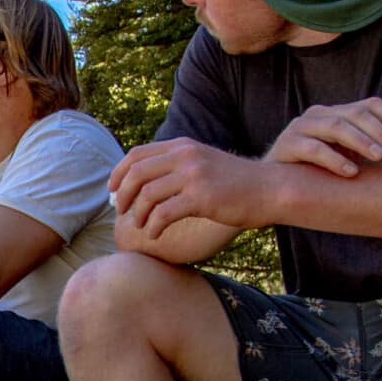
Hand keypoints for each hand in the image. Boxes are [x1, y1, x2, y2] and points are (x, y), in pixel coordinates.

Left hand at [108, 138, 270, 240]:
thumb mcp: (204, 163)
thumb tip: (148, 179)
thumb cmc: (236, 183)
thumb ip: (178, 166)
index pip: (137, 154)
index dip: (118, 172)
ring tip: (139, 225)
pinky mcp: (201, 197)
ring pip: (148, 194)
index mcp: (182, 146)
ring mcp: (193, 175)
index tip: (112, 190)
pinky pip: (164, 213)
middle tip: (120, 211)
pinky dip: (153, 225)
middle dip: (122, 194)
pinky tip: (154, 234)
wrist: (269, 189)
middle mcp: (185, 156)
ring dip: (138, 213)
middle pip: (137, 173)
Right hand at [263, 97, 381, 176]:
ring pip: (335, 127)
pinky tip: (352, 172)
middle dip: (379, 131)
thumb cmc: (316, 168)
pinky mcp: (286, 145)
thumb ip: (371, 138)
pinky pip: (313, 149)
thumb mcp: (347, 151)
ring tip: (379, 158)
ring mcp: (300, 128)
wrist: (272, 184)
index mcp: (335, 113)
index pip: (367, 105)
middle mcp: (318, 114)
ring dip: (361, 141)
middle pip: (354, 114)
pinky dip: (335, 159)